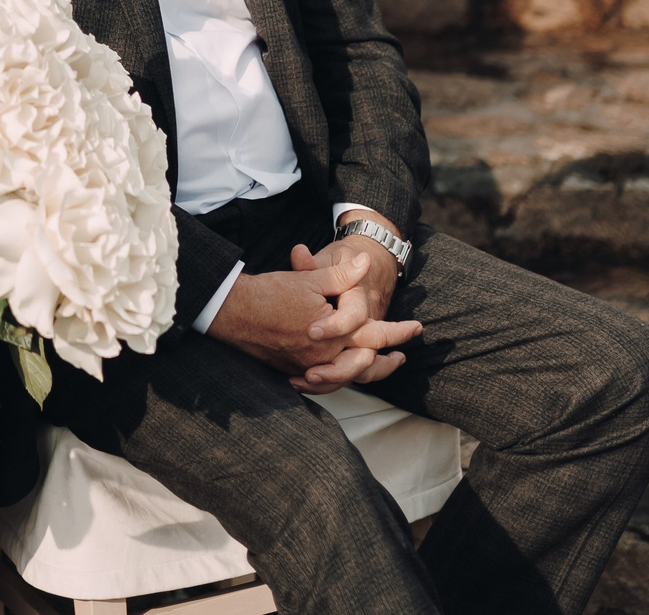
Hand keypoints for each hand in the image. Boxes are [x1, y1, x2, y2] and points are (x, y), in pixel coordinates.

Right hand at [206, 248, 418, 394]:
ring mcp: (306, 367)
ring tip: (378, 367)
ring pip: (345, 378)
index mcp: (333, 334)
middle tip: (402, 356)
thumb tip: (366, 263)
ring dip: (366, 373)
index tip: (416, 329)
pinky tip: (340, 375)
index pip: (375, 335)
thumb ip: (340, 275)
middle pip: (365, 365)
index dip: (399, 332)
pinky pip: (321, 383)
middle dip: (387, 361)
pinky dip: (336, 380)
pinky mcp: (291, 371)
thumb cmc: (269, 293)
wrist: (232, 312)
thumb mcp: (308, 278)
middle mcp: (323, 357)